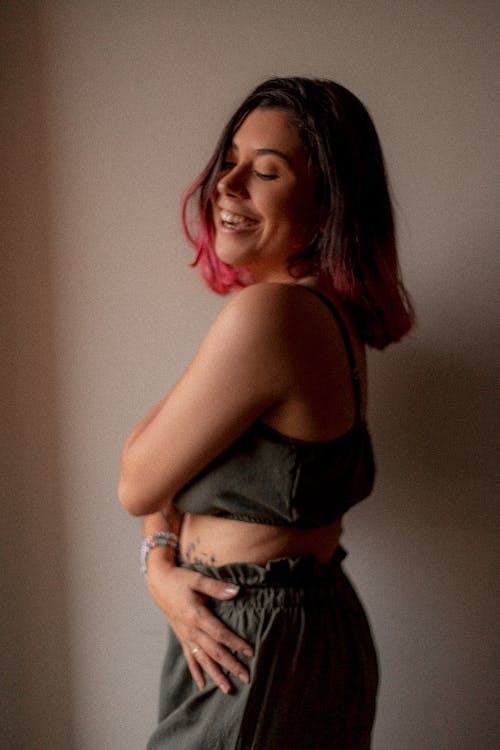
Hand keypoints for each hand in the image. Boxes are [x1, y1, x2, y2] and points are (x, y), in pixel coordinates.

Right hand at [146, 553, 252, 692]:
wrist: (159, 583)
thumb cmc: (180, 579)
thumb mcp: (198, 579)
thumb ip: (216, 587)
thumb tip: (236, 591)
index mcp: (196, 615)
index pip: (220, 634)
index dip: (235, 643)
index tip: (250, 652)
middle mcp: (190, 630)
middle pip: (213, 652)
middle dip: (230, 665)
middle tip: (246, 677)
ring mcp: (185, 636)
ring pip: (202, 660)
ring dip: (215, 675)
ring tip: (228, 689)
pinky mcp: (181, 637)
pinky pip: (189, 658)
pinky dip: (196, 672)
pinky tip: (202, 685)